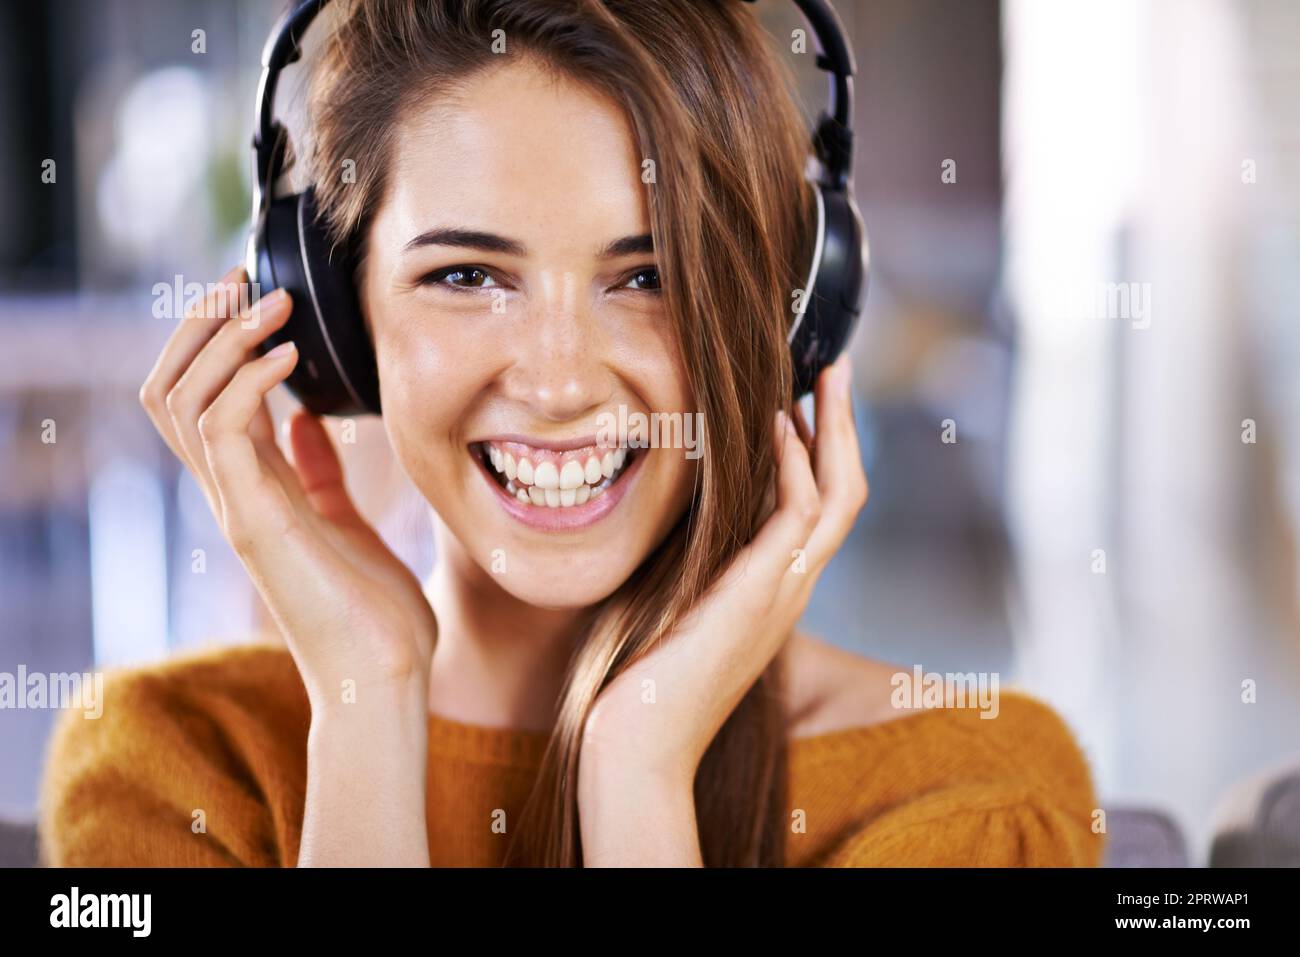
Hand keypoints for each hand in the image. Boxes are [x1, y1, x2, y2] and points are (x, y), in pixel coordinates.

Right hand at [139, 265, 437, 708]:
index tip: (255, 292)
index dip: (212, 340)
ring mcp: (236, 508)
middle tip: (245, 278)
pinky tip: (288, 357)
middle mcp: (231, 494)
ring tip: (273, 303)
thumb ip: (317, 472)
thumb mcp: (345, 520)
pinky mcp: (256, 522)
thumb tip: (304, 421)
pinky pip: (224, 435)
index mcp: (250, 489)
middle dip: (199, 325)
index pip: (198, 398)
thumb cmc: (373, 610)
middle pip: (169, 389)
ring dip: (222, 340)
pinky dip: (248, 382)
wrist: (384, 677)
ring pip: (183, 402)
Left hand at [579, 355, 867, 810]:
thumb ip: (691, 558)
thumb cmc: (642, 681)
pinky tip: (776, 425)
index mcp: (773, 590)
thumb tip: (674, 504)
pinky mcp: (762, 595)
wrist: (639, 746)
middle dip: (844, 427)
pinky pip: (799, 516)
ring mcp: (784, 594)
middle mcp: (791, 589)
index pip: (818, 508)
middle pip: (845, 493)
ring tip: (823, 377)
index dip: (820, 451)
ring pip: (839, 497)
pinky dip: (795, 464)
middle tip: (837, 368)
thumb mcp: (674, 601)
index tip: (801, 401)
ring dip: (834, 431)